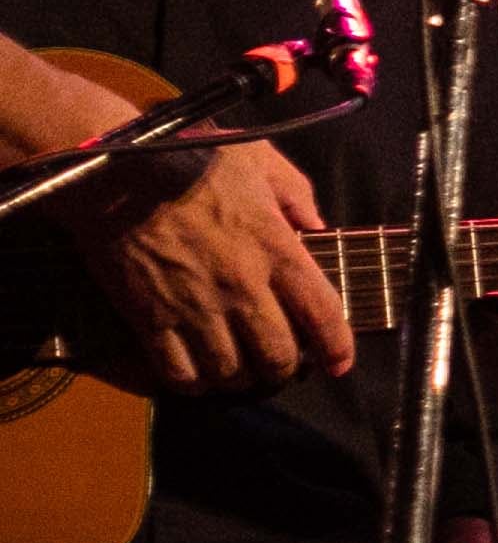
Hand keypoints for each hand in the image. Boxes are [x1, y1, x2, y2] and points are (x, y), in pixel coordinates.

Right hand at [69, 133, 350, 394]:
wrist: (114, 171)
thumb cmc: (189, 159)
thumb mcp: (258, 160)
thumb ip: (296, 195)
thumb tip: (318, 227)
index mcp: (277, 250)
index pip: (323, 315)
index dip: (337, 349)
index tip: (338, 365)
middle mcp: (243, 288)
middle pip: (277, 357)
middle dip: (283, 370)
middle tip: (277, 366)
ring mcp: (195, 307)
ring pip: (230, 372)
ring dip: (239, 379)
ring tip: (238, 371)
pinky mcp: (149, 318)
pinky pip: (178, 373)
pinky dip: (192, 384)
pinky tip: (196, 375)